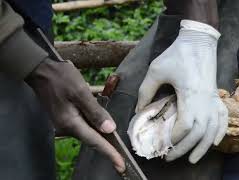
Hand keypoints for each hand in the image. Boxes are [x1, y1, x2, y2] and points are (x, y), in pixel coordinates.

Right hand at [25, 58, 124, 172]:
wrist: (41, 70)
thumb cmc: (61, 78)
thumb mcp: (80, 92)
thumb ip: (95, 111)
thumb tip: (109, 129)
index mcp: (71, 123)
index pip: (95, 142)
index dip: (110, 153)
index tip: (120, 165)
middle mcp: (67, 127)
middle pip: (92, 139)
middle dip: (107, 148)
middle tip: (121, 158)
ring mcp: (65, 123)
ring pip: (88, 132)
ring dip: (101, 137)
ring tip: (115, 144)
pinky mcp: (66, 117)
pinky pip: (83, 125)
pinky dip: (94, 127)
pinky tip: (101, 125)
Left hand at [135, 20, 227, 163]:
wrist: (199, 40)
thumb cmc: (177, 53)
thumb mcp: (155, 70)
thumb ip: (145, 91)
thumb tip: (139, 111)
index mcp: (189, 94)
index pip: (185, 126)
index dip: (174, 138)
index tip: (163, 144)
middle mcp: (204, 100)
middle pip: (198, 133)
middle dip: (185, 149)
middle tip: (170, 157)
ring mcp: (213, 99)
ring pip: (212, 130)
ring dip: (203, 147)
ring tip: (193, 159)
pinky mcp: (216, 96)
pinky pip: (222, 118)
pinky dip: (219, 132)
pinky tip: (214, 142)